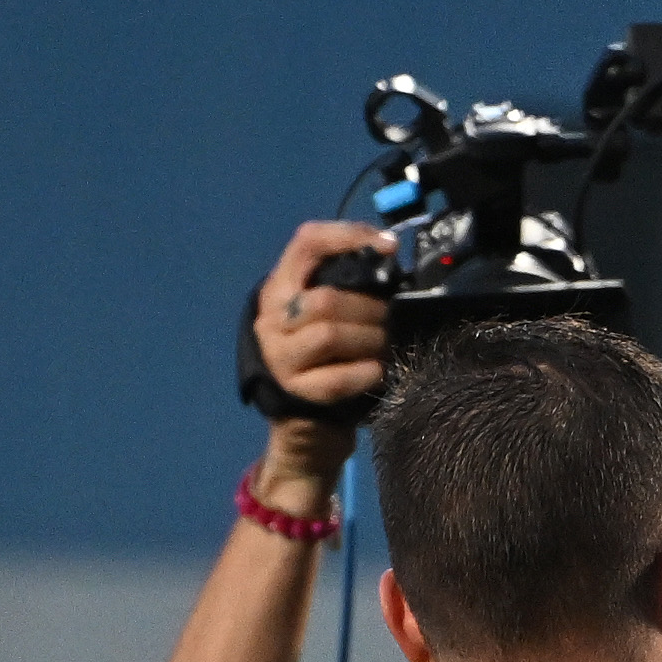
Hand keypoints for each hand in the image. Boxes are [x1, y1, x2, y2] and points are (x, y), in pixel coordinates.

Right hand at [248, 221, 393, 498]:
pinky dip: (365, 373)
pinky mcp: (294, 392)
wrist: (308, 423)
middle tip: (389, 320)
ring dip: (369, 340)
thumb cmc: (328, 360)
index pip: (307, 243)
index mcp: (281, 287)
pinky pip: (336, 379)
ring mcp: (278, 357)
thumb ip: (346, 287)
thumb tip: (390, 259)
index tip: (388, 246)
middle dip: (368, 309)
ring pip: (329, 335)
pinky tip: (378, 371)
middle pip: (324, 299)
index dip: (347, 237)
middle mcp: (272, 317)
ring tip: (384, 346)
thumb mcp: (327, 316)